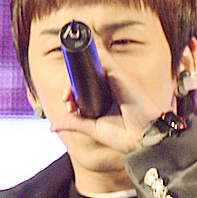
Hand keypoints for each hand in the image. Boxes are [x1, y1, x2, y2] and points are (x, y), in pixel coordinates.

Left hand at [49, 56, 169, 154]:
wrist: (144, 139)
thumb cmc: (126, 135)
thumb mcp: (93, 128)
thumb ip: (74, 122)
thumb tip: (53, 125)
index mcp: (108, 93)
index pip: (87, 80)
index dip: (73, 88)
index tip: (68, 106)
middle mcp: (113, 82)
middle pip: (86, 70)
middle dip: (70, 83)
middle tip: (66, 101)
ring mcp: (117, 76)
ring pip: (91, 62)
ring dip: (74, 76)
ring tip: (68, 96)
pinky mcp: (121, 73)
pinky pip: (101, 58)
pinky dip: (86, 62)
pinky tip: (76, 83)